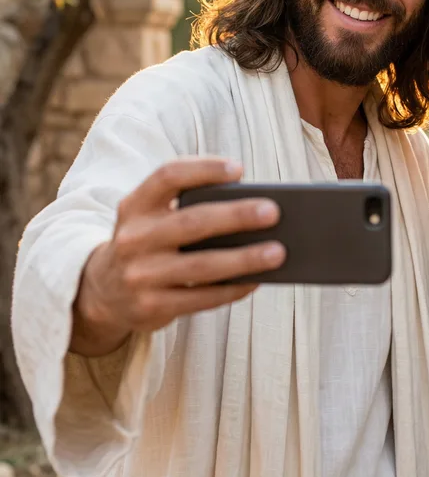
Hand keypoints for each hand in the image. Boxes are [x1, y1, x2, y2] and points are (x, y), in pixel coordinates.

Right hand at [71, 157, 284, 356]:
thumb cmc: (149, 242)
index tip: (239, 169)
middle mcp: (133, 238)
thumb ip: (189, 206)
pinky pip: (201, 298)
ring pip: (201, 266)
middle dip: (236, 216)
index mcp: (135, 205)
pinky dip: (232, 289)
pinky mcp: (150, 307)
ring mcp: (140, 275)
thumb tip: (254, 210)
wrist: (101, 292)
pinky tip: (257, 280)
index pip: (167, 176)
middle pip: (192, 222)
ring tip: (278, 252)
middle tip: (273, 212)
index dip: (204, 169)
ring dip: (245, 259)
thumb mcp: (152, 217)